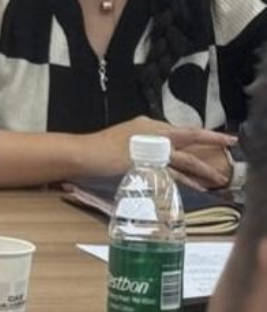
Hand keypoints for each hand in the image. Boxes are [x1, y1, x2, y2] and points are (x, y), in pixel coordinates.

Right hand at [89, 116, 233, 188]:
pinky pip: (174, 174)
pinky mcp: (149, 164)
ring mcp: (152, 149)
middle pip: (188, 136)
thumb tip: (149, 156)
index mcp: (146, 125)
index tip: (210, 135)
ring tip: (218, 177)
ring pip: (185, 158)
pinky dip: (187, 181)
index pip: (177, 130)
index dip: (196, 133)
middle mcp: (153, 133)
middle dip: (211, 141)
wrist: (82, 153)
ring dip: (203, 168)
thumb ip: (140, 146)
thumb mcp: (122, 142)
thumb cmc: (96, 149)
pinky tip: (199, 187)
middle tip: (229, 142)